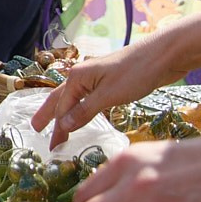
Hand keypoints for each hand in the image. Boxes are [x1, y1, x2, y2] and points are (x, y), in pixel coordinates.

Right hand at [30, 36, 180, 146]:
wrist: (165, 55)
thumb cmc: (136, 72)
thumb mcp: (109, 95)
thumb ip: (85, 111)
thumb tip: (63, 125)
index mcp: (77, 78)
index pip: (62, 108)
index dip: (56, 128)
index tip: (52, 147)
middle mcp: (82, 76)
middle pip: (60, 98)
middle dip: (48, 115)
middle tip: (36, 129)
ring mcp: (96, 77)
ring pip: (74, 98)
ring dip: (65, 112)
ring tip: (55, 124)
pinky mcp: (110, 81)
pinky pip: (88, 98)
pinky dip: (81, 108)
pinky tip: (83, 113)